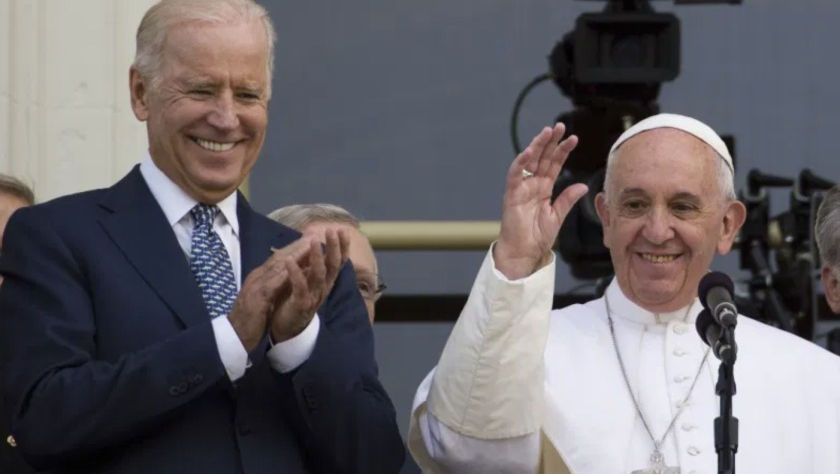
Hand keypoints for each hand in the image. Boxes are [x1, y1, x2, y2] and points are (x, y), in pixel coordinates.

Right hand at [227, 237, 312, 351]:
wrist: (234, 336)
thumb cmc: (250, 319)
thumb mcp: (264, 298)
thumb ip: (274, 285)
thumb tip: (289, 275)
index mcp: (259, 277)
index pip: (278, 259)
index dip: (294, 248)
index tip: (309, 239)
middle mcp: (257, 277)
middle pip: (279, 257)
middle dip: (297, 246)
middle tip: (313, 235)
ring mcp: (255, 286)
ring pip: (277, 266)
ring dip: (294, 255)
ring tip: (309, 245)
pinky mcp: (256, 299)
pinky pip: (272, 284)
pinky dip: (284, 275)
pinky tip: (296, 268)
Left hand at [269, 228, 348, 342]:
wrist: (287, 327)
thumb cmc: (296, 299)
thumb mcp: (307, 278)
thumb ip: (311, 262)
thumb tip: (314, 239)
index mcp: (326, 280)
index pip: (338, 261)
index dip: (342, 247)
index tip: (343, 230)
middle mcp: (323, 287)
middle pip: (332, 265)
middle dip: (334, 247)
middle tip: (332, 231)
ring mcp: (313, 296)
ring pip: (319, 275)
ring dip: (317, 257)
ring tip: (314, 241)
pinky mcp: (301, 304)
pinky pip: (300, 287)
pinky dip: (295, 273)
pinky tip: (289, 261)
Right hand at [494, 123, 588, 279]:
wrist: (524, 252)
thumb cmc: (537, 236)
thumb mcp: (558, 216)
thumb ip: (568, 199)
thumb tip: (583, 186)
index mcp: (544, 188)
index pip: (554, 164)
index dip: (563, 151)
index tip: (574, 139)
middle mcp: (532, 184)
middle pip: (542, 158)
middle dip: (551, 142)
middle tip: (560, 126)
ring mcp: (521, 187)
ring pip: (529, 161)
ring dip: (537, 145)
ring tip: (547, 132)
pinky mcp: (512, 194)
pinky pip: (515, 174)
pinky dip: (521, 161)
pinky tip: (531, 150)